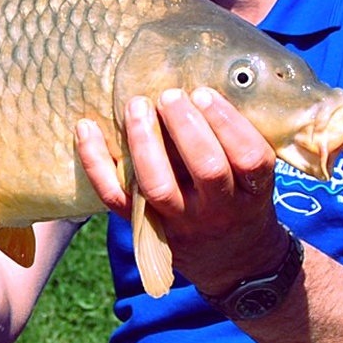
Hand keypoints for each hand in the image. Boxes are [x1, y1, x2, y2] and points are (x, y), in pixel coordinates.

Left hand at [76, 86, 287, 294]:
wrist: (234, 262)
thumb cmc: (243, 201)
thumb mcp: (256, 178)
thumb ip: (237, 141)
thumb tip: (206, 81)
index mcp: (252, 193)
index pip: (249, 159)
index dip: (228, 124)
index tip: (205, 93)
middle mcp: (217, 209)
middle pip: (206, 169)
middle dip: (186, 127)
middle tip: (170, 95)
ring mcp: (179, 221)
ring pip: (159, 186)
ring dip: (144, 142)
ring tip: (137, 105)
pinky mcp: (145, 226)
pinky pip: (115, 197)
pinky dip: (96, 162)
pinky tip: (86, 128)